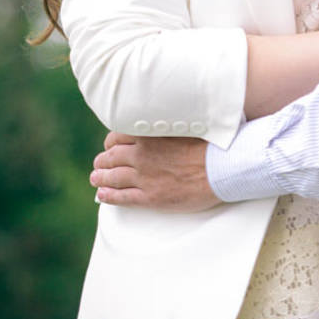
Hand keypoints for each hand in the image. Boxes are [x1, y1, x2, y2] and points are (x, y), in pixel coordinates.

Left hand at [90, 132, 218, 210]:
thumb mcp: (185, 124)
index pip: (116, 137)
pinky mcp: (150, 197)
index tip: (111, 146)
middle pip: (110, 157)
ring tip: (96, 179)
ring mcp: (144, 177)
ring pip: (111, 177)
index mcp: (149, 135)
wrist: (222, 167)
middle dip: (102, 161)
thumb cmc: (210, 144)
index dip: (110, 143)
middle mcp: (141, 155)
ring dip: (100, 178)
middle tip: (99, 164)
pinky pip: (121, 197)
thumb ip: (166, 124)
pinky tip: (103, 196)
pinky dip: (108, 196)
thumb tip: (159, 121)